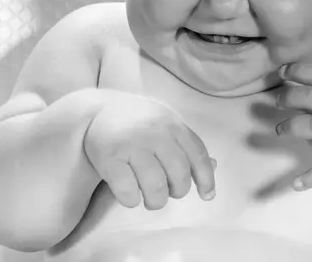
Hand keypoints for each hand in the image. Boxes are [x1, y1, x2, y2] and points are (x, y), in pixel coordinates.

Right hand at [84, 92, 215, 209]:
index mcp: (172, 124)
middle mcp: (155, 132)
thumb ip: (186, 145)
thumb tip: (215, 166)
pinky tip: (128, 192)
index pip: (198, 155)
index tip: (207, 196)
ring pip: (156, 189)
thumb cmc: (138, 123)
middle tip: (167, 192)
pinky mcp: (109, 158)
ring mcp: (131, 144)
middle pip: (179, 176)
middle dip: (177, 192)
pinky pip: (129, 194)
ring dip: (155, 201)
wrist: (96, 111)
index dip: (206, 179)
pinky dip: (131, 200)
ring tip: (148, 197)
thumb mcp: (165, 125)